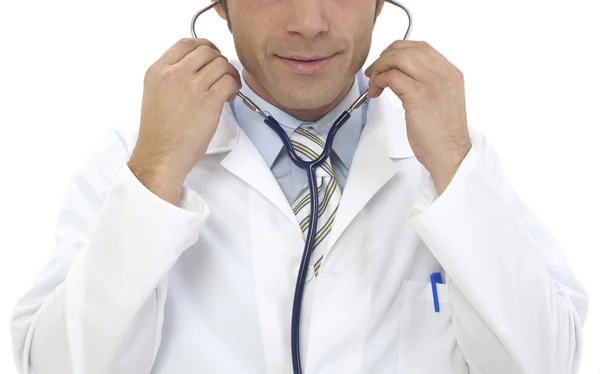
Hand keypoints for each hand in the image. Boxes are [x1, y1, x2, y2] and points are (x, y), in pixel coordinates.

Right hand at [129, 38, 240, 202]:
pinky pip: (229, 81)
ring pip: (221, 64)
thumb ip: (172, 76)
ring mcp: (192, 86)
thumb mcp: (155, 93)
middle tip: (221, 76)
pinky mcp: (208, 102)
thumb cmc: (160, 132)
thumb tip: (198, 67)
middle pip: (206, 51)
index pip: (186, 43)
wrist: (161, 155)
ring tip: (227, 89)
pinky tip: (230, 97)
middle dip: (219, 61)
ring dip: (229, 74)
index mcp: (158, 70)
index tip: (212, 56)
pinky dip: (235, 86)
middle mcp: (174, 74)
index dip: (204, 46)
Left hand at [365, 41, 471, 194]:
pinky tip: (376, 92)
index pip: (421, 47)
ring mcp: (431, 84)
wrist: (450, 153)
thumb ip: (428, 82)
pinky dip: (378, 81)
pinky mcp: (417, 97)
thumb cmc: (442, 134)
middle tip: (373, 71)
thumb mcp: (441, 99)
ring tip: (374, 83)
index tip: (386, 61)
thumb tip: (401, 72)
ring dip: (379, 68)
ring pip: (397, 59)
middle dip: (384, 57)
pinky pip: (391, 77)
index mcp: (450, 73)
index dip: (398, 50)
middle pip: (406, 49)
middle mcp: (443, 74)